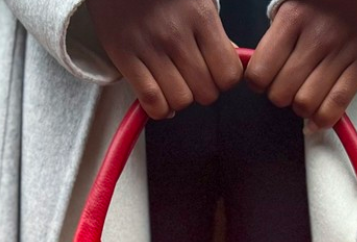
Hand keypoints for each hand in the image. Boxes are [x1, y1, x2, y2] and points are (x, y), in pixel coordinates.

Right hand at [86, 0, 243, 119]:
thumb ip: (215, 31)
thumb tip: (231, 59)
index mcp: (201, 17)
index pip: (228, 74)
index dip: (224, 80)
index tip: (216, 74)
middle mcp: (177, 34)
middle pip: (206, 94)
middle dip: (202, 91)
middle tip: (191, 78)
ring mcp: (150, 47)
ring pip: (180, 101)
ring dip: (179, 99)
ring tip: (172, 84)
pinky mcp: (124, 56)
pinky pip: (151, 101)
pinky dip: (157, 108)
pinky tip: (157, 97)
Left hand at [245, 0, 356, 130]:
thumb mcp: (296, 2)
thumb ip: (279, 36)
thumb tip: (262, 73)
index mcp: (292, 17)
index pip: (259, 74)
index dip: (259, 82)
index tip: (266, 79)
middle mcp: (316, 36)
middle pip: (280, 95)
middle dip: (281, 95)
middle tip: (290, 84)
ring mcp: (342, 51)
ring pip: (305, 105)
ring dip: (303, 106)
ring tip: (309, 93)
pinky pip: (335, 106)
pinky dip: (324, 118)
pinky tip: (320, 115)